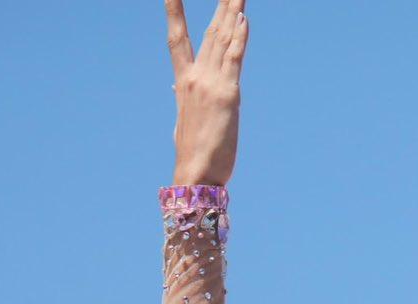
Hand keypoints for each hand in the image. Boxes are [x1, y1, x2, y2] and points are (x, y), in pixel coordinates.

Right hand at [165, 0, 246, 185]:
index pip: (176, 39)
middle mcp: (195, 77)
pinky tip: (243, 19)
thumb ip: (184, 98)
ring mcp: (210, 83)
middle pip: (208, 31)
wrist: (196, 173)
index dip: (174, 12)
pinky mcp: (227, 94)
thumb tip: (176, 89)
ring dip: (232, 12)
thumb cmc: (194, 153)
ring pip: (222, 38)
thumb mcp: (186, 119)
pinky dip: (239, 37)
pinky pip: (234, 58)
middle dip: (220, 5)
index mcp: (183, 82)